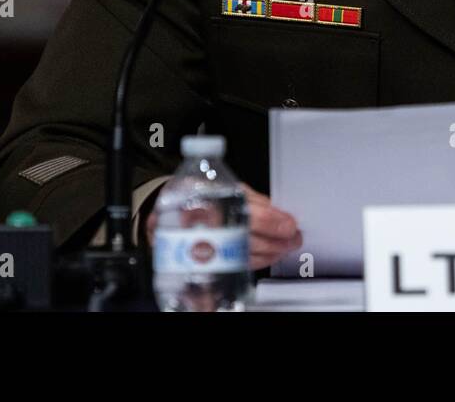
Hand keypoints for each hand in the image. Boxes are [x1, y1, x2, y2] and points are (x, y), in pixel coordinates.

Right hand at [143, 183, 302, 269]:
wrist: (162, 213)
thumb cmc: (196, 197)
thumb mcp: (224, 186)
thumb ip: (250, 199)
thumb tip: (278, 212)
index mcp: (210, 198)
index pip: (248, 213)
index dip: (273, 221)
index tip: (290, 225)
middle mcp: (202, 223)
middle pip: (247, 238)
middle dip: (275, 242)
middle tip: (292, 239)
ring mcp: (199, 245)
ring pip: (241, 256)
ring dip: (268, 255)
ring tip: (283, 249)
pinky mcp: (198, 262)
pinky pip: (230, 267)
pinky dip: (253, 263)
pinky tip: (266, 257)